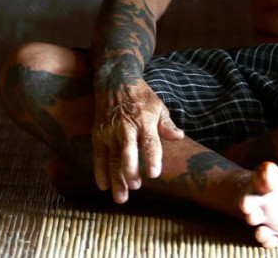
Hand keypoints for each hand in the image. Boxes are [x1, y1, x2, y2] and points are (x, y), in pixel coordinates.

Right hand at [92, 76, 183, 203]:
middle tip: (134, 186)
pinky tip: (103, 186)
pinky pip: (98, 154)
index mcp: (144, 120)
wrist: (114, 80)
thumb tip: (179, 136)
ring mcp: (109, 130)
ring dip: (116, 178)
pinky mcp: (98, 133)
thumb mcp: (158, 106)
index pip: (149, 142)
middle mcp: (125, 127)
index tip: (153, 175)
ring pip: (112, 157)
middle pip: (127, 151)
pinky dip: (99, 170)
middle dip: (129, 169)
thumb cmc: (140, 96)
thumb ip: (167, 124)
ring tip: (121, 197)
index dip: (152, 158)